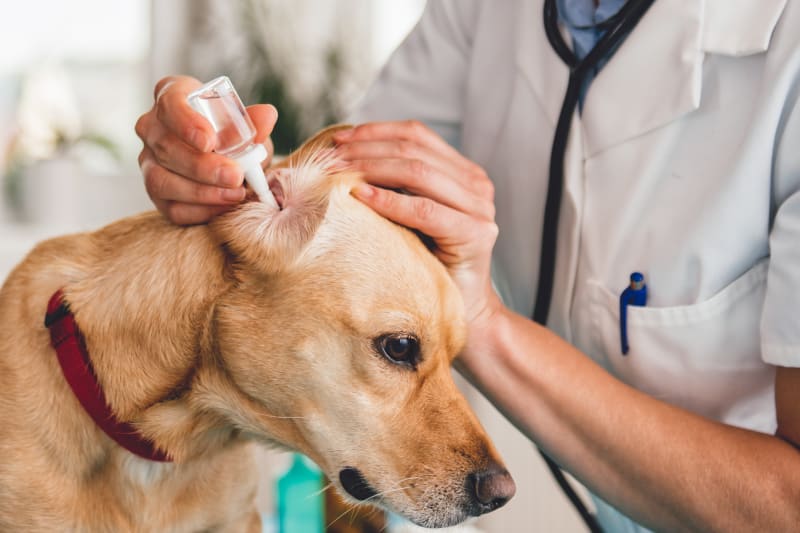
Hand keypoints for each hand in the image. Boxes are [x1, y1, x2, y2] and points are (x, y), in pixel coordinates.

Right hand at [135, 75, 277, 224]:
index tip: (210, 141)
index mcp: (171, 97)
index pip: (169, 104)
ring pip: (162, 180)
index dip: (186, 123)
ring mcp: (148, 161)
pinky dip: (199, 211)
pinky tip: (223, 208)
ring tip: (235, 194)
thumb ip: (254, 123)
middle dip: (203, 166)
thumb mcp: (246, 126)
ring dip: (201, 192)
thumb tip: (267, 116)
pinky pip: (170, 207)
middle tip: (235, 175)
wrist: (228, 160)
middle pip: (166, 147)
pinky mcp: (157, 193)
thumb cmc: (232, 134)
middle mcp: (152, 128)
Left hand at [333, 121, 502, 336]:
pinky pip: (425, 210)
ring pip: (419, 173)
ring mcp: (480, 208)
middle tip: (332, 156)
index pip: (416, 134)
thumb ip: (395, 186)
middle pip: (414, 149)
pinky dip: (391, 201)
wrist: (464, 312)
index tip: (338, 137)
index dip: (376, 131)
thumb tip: (343, 157)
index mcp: (463, 172)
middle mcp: (477, 184)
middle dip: (367, 148)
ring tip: (341, 172)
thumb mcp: (410, 216)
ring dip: (373, 169)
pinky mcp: (476, 234)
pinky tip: (362, 196)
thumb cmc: (429, 265)